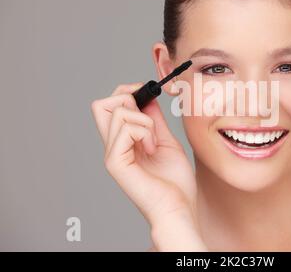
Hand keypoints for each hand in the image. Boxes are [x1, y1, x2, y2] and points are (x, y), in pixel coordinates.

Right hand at [91, 83, 201, 244]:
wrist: (179, 207)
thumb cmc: (175, 181)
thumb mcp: (166, 141)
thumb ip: (154, 120)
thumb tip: (147, 97)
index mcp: (123, 141)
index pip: (109, 106)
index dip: (126, 92)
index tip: (149, 94)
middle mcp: (113, 145)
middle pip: (101, 104)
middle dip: (127, 98)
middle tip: (148, 115)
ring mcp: (112, 154)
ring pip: (116, 112)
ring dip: (144, 121)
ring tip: (155, 142)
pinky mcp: (116, 162)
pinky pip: (124, 129)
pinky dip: (144, 132)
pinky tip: (152, 149)